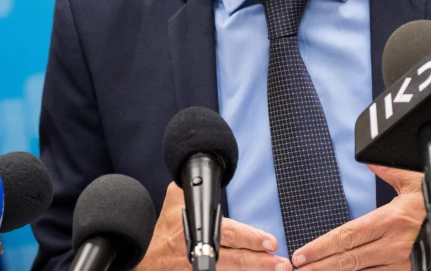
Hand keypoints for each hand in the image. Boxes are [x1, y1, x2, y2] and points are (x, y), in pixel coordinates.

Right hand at [136, 182, 292, 270]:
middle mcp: (202, 250)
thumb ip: (191, 187)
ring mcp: (203, 266)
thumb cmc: (164, 228)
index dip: (251, 239)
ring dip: (257, 270)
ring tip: (277, 269)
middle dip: (261, 261)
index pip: (230, 234)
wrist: (148, 260)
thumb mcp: (174, 200)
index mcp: (198, 228)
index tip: (270, 242)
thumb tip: (204, 170)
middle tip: (282, 262)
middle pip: (237, 259)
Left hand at [290, 165, 424, 269]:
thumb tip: (370, 157)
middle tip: (297, 270)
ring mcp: (399, 265)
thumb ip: (389, 170)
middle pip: (347, 260)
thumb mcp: (416, 182)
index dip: (321, 246)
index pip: (347, 235)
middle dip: (319, 267)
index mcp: (389, 221)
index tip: (302, 253)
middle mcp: (392, 246)